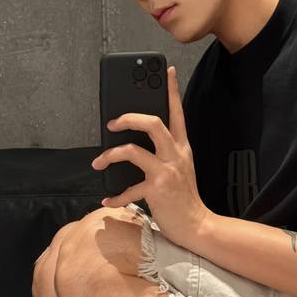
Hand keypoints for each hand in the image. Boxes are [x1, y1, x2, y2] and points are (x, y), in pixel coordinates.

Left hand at [90, 65, 212, 247]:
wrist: (197, 225)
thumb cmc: (184, 198)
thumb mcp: (180, 169)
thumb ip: (165, 153)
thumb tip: (136, 144)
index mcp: (181, 147)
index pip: (177, 112)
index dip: (171, 90)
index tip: (167, 70)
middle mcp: (175, 155)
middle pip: (154, 122)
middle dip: (129, 118)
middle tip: (112, 123)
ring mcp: (166, 171)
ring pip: (133, 150)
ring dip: (111, 154)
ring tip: (99, 162)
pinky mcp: (157, 189)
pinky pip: (130, 188)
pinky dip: (115, 196)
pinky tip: (107, 200)